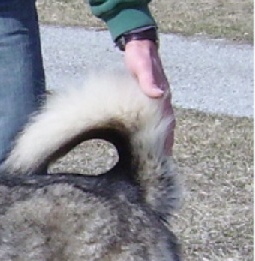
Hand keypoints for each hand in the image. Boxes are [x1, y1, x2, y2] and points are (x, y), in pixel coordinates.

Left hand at [123, 39, 174, 153]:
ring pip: (158, 126)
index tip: (166, 159)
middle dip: (163, 148)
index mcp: (161, 98)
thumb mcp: (143, 66)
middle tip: (158, 166)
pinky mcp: (147, 101)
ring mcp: (155, 102)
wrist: (139, 46)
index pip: (168, 125)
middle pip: (165, 130)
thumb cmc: (140, 57)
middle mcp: (161, 102)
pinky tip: (141, 141)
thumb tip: (159, 94)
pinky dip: (147, 132)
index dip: (167, 144)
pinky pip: (148, 120)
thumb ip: (149, 79)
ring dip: (157, 142)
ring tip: (152, 160)